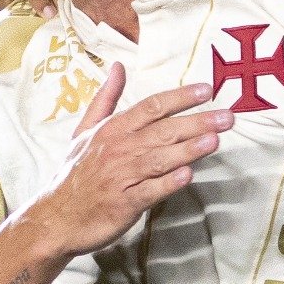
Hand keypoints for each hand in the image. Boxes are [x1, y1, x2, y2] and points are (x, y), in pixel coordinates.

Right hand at [37, 63, 234, 257]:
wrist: (55, 218)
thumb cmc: (76, 173)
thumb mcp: (85, 130)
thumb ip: (106, 98)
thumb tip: (118, 66)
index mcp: (112, 129)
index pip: (151, 106)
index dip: (180, 97)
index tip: (206, 90)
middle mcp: (118, 148)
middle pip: (163, 130)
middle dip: (197, 122)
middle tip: (228, 117)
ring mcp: (121, 176)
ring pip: (160, 158)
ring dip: (188, 149)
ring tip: (215, 140)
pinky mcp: (124, 203)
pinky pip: (150, 190)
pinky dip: (169, 182)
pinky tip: (188, 175)